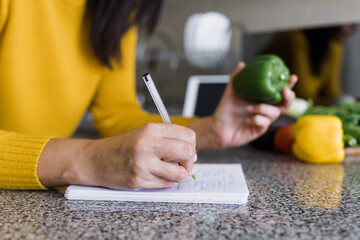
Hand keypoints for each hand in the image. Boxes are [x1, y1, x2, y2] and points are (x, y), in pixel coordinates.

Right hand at [38, 123, 196, 188]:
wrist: (93, 160)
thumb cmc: (120, 147)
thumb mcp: (143, 133)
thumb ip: (166, 139)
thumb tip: (191, 152)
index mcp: (150, 129)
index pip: (187, 135)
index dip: (191, 145)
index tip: (187, 151)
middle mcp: (147, 144)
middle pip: (187, 152)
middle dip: (190, 161)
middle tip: (184, 164)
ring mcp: (143, 164)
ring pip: (180, 173)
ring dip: (180, 175)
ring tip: (171, 172)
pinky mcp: (138, 180)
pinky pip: (165, 184)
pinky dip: (165, 182)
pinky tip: (155, 176)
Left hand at [188, 62, 296, 149]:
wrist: (218, 127)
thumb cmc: (226, 111)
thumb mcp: (231, 92)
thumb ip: (237, 78)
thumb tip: (242, 64)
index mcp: (262, 99)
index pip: (279, 92)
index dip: (288, 85)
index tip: (293, 77)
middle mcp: (265, 110)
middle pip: (285, 104)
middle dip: (289, 97)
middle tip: (284, 91)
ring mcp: (264, 121)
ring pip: (274, 113)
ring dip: (262, 108)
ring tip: (249, 108)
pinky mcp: (259, 131)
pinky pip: (264, 123)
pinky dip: (256, 119)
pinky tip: (247, 119)